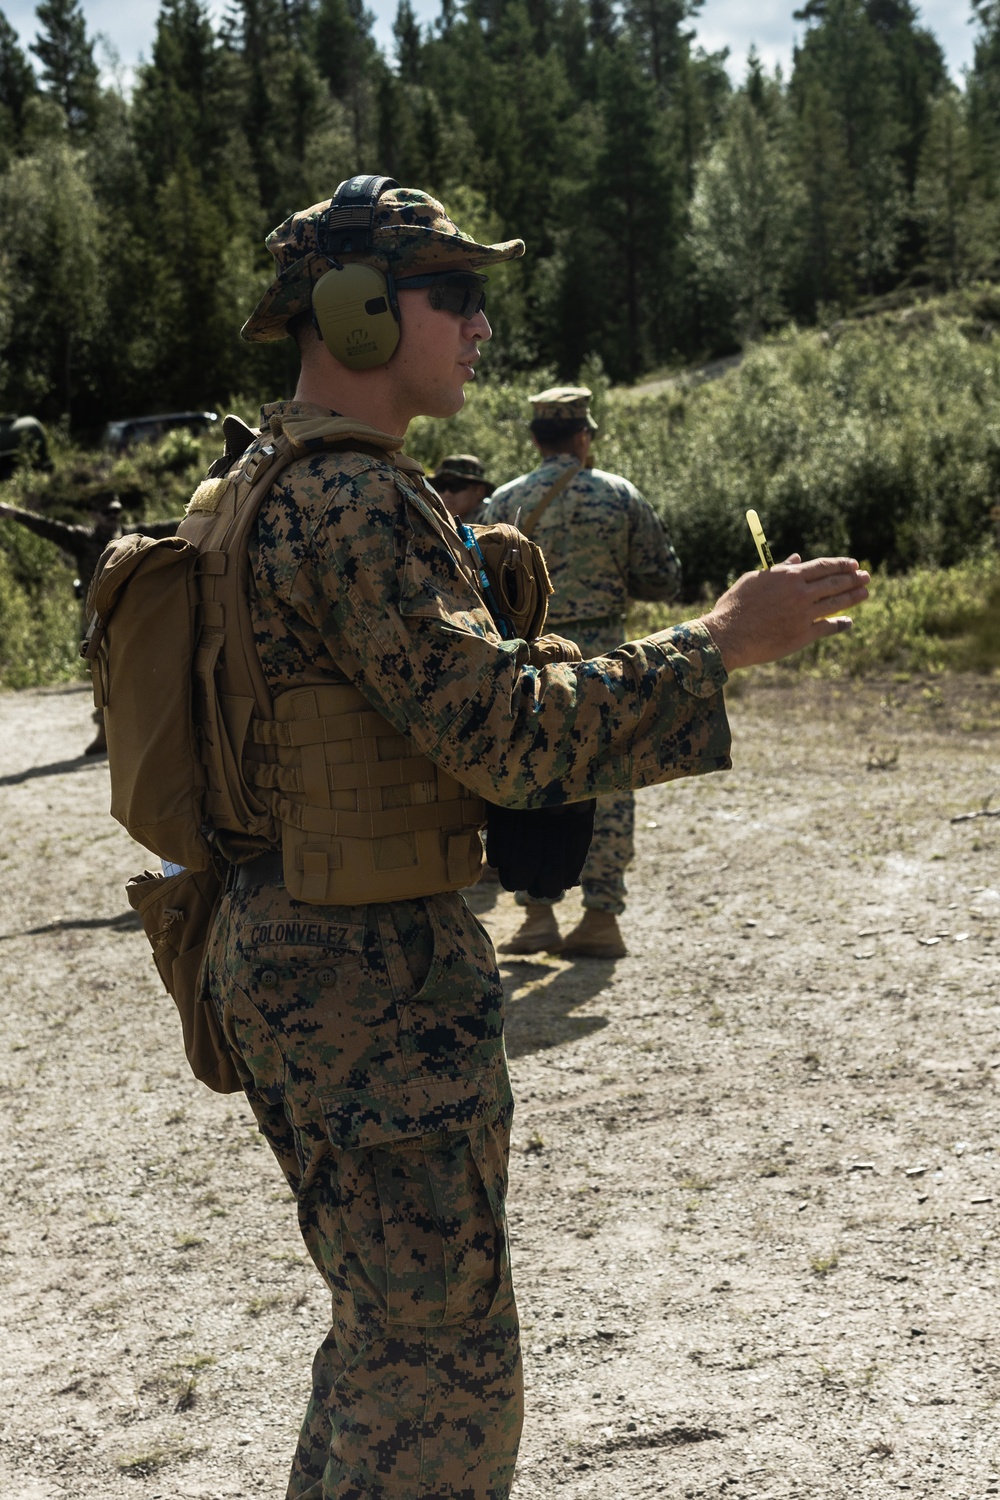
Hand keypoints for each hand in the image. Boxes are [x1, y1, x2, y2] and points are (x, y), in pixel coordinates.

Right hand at [701, 554, 869, 671]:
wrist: (728, 636)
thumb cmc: (735, 605)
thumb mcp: (755, 580)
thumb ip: (779, 569)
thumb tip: (797, 559)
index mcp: (789, 576)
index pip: (823, 566)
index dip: (841, 564)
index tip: (853, 564)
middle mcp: (800, 593)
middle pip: (834, 583)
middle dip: (853, 579)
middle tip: (866, 578)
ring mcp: (803, 615)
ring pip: (835, 603)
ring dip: (852, 598)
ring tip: (864, 594)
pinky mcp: (802, 635)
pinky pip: (827, 627)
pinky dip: (840, 624)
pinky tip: (847, 622)